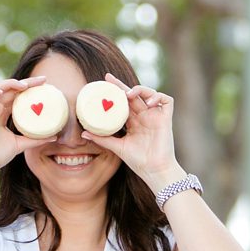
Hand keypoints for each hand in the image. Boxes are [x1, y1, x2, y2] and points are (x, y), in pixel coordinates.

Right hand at [0, 76, 54, 174]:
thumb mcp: (21, 144)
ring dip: (10, 83)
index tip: (45, 84)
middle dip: (26, 82)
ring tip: (24, 86)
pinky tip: (1, 91)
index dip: (29, 88)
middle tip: (42, 80)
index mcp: (3, 114)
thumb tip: (55, 137)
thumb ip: (35, 139)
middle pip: (10, 89)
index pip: (17, 95)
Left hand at [81, 73, 184, 190]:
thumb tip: (83, 134)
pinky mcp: (166, 119)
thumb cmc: (138, 160)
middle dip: (122, 86)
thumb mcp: (116, 147)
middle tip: (109, 79)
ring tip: (129, 94)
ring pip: (150, 93)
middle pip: (134, 95)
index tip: (103, 83)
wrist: (154, 171)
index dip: (116, 92)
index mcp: (133, 121)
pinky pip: (167, 100)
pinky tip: (148, 102)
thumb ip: (101, 139)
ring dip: (140, 90)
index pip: (123, 102)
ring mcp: (155, 116)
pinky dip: (158, 96)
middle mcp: (144, 116)